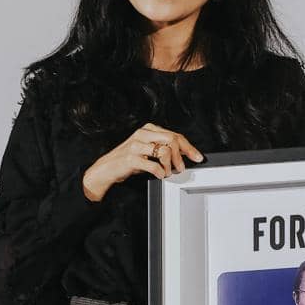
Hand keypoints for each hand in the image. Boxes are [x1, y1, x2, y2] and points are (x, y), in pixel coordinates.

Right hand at [82, 123, 202, 201]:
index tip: (197, 156)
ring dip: (170, 166)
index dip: (188, 147)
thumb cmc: (128, 160)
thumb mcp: (147, 150)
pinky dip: (160, 172)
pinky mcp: (131, 158)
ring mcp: (136, 145)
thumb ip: (163, 147)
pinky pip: (154, 165)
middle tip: (181, 168)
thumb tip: (185, 152)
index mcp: (148, 129)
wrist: (107, 168)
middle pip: (172, 140)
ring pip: (165, 151)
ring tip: (167, 172)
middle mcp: (142, 134)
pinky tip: (159, 175)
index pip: (174, 135)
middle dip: (180, 156)